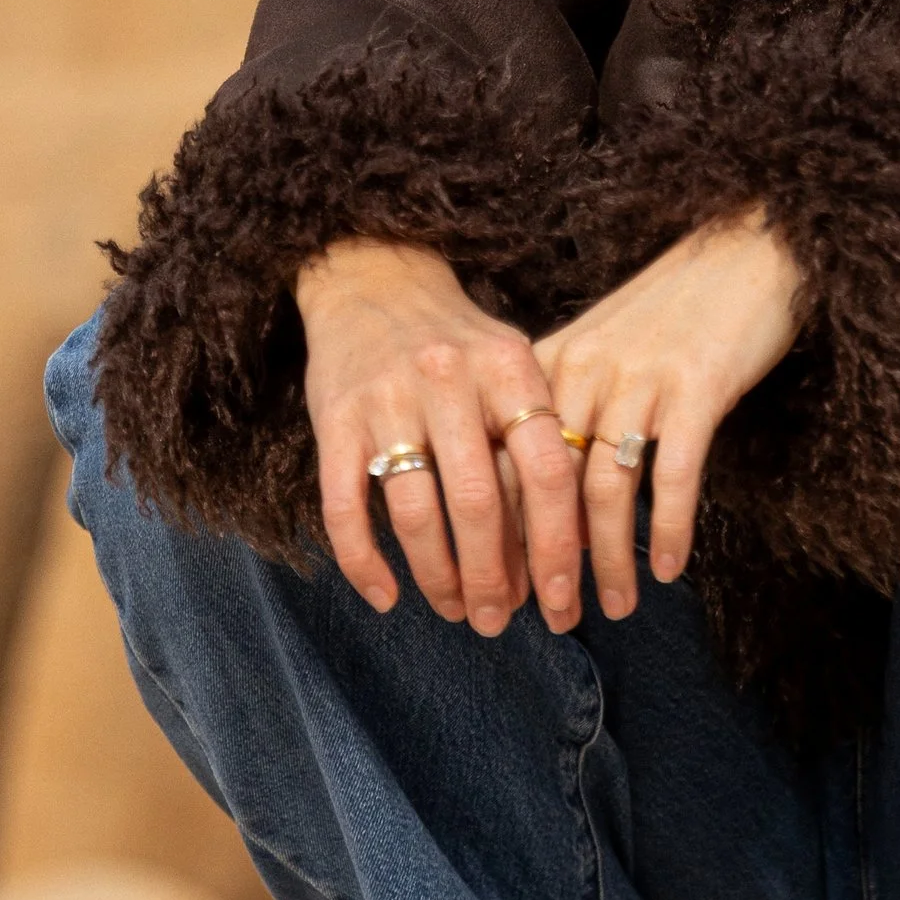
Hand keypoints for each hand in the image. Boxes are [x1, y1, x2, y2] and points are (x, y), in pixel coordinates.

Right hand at [297, 238, 590, 635]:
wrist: (372, 279)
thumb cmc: (459, 342)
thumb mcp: (511, 366)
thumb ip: (536, 440)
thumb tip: (563, 547)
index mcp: (508, 367)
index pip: (544, 469)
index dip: (556, 544)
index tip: (561, 601)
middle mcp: (449, 378)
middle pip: (477, 502)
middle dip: (493, 576)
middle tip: (499, 619)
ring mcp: (388, 398)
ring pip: (415, 512)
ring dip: (437, 576)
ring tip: (455, 609)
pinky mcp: (335, 419)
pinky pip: (346, 507)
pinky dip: (364, 562)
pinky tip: (386, 596)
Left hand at [534, 208, 804, 620]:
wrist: (749, 248)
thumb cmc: (676, 310)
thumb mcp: (604, 351)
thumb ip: (571, 417)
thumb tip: (552, 514)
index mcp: (549, 364)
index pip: (505, 463)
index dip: (501, 534)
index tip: (503, 590)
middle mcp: (585, 369)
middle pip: (548, 486)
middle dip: (547, 563)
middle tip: (551, 618)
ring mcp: (641, 377)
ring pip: (608, 489)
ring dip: (609, 558)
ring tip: (616, 606)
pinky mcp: (698, 385)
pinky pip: (674, 473)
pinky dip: (671, 527)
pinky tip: (672, 568)